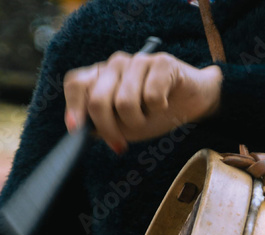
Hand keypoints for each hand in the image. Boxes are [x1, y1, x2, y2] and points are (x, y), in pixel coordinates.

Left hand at [64, 50, 221, 153]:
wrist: (190, 103)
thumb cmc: (151, 114)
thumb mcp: (120, 125)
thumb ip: (98, 124)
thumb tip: (79, 128)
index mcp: (100, 77)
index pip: (75, 84)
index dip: (73, 108)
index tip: (77, 129)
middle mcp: (115, 65)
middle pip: (97, 100)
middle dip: (109, 128)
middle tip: (121, 142)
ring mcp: (137, 61)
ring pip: (125, 102)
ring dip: (138, 120)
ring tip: (147, 116)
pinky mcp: (161, 62)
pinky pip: (151, 96)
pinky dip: (158, 109)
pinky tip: (164, 103)